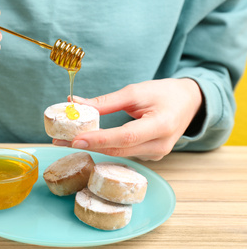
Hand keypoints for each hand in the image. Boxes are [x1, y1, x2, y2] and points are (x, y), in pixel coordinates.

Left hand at [53, 78, 202, 160]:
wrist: (189, 103)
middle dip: (87, 145)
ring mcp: (156, 155)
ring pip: (118, 153)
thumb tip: (76, 103)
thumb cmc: (165, 93)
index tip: (75, 139)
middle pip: (118, 149)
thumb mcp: (136, 91)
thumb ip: (107, 101)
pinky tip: (88, 141)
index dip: (99, 139)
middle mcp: (159, 146)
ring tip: (66, 139)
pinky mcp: (150, 156)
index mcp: (161, 125)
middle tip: (59, 140)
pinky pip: (123, 153)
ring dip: (93, 146)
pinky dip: (105, 147)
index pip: (125, 137)